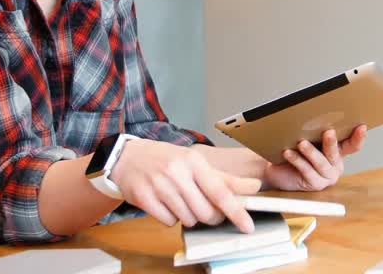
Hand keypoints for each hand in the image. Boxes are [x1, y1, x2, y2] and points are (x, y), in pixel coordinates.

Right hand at [111, 139, 261, 232]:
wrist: (129, 157)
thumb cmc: (168, 160)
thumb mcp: (196, 162)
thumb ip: (224, 178)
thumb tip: (253, 187)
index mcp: (195, 161)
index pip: (221, 192)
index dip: (236, 211)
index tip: (247, 225)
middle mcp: (177, 172)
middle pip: (205, 211)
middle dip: (211, 217)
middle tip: (208, 212)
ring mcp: (159, 185)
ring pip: (188, 219)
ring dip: (190, 217)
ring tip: (182, 201)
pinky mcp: (144, 198)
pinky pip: (168, 222)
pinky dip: (171, 218)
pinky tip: (167, 204)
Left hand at [263, 126, 367, 191]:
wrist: (279, 170)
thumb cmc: (295, 151)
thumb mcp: (308, 138)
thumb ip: (314, 131)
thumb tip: (312, 115)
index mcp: (339, 151)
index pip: (353, 145)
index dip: (359, 137)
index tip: (362, 127)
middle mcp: (335, 164)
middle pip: (336, 153)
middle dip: (331, 142)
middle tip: (328, 132)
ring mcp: (327, 176)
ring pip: (321, 163)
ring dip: (311, 152)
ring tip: (302, 143)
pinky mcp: (315, 184)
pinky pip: (307, 171)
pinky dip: (297, 160)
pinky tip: (288, 153)